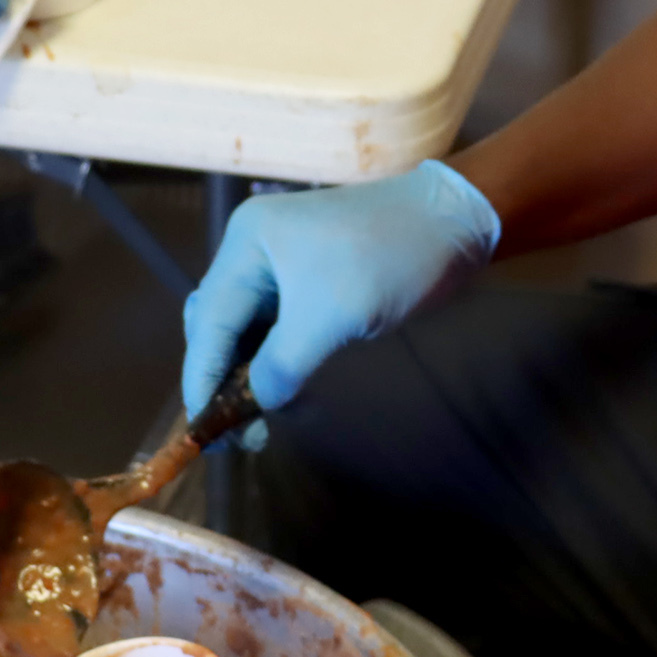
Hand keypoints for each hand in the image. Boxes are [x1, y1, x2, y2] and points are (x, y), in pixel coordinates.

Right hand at [181, 162, 502, 430]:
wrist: (456, 222)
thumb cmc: (391, 259)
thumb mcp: (332, 316)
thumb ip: (283, 364)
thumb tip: (255, 402)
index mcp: (248, 244)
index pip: (209, 319)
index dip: (201, 377)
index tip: (200, 430)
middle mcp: (254, 250)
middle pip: (216, 324)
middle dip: (221, 379)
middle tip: (236, 435)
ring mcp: (280, 265)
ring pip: (244, 330)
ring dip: (247, 376)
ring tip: (257, 425)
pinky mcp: (308, 281)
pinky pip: (273, 328)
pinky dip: (271, 363)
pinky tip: (278, 394)